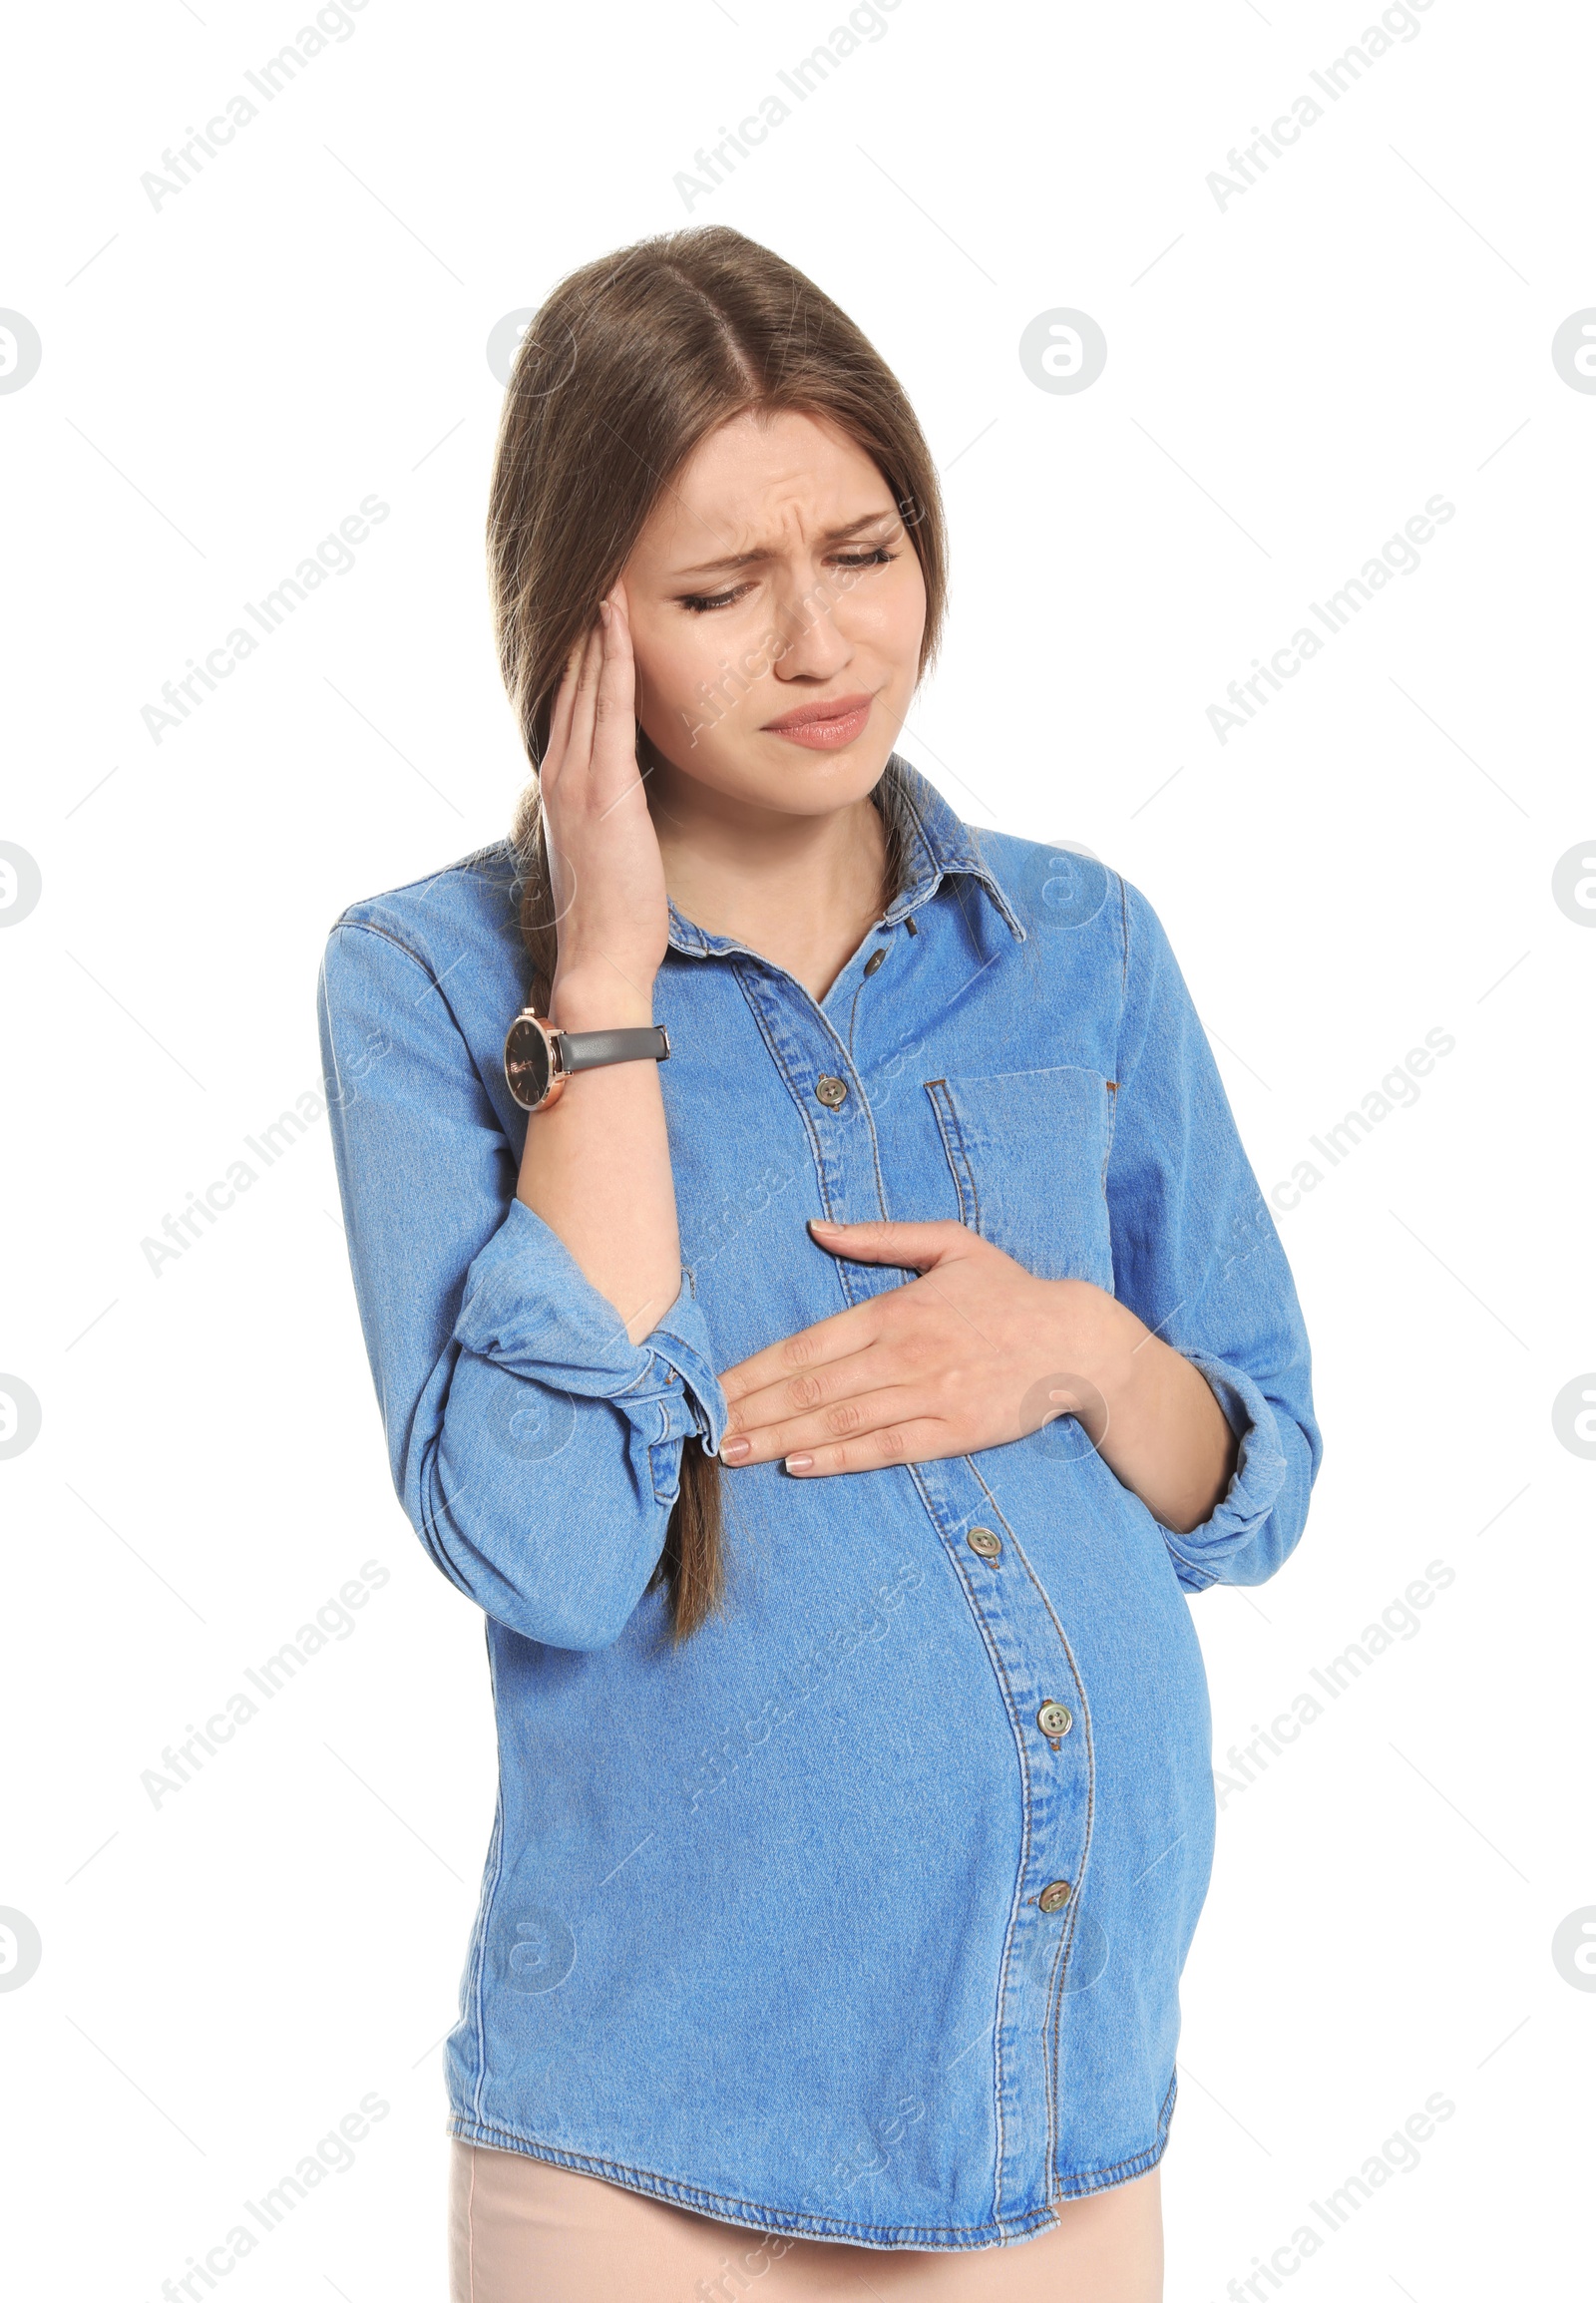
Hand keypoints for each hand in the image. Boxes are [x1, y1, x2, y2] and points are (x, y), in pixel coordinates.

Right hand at [539, 584, 668, 1017]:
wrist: (601, 958)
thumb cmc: (615, 914)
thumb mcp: (608, 847)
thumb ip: (613, 807)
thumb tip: (634, 784)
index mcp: (561, 784)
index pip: (570, 702)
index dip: (581, 653)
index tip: (595, 609)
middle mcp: (559, 772)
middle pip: (572, 682)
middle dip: (585, 628)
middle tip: (600, 571)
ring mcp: (575, 778)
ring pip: (585, 685)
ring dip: (596, 630)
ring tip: (608, 578)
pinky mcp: (601, 789)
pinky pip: (608, 709)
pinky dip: (613, 662)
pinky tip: (618, 625)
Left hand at [718, 1220, 1120, 1472]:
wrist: (1075, 1339)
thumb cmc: (1007, 1290)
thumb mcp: (948, 1244)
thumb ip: (878, 1238)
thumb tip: (815, 1227)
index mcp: (894, 1311)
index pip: (806, 1346)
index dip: (753, 1370)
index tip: (711, 1387)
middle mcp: (904, 1354)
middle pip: (811, 1390)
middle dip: (752, 1412)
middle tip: (704, 1431)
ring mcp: (928, 1395)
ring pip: (840, 1423)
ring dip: (781, 1441)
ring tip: (734, 1454)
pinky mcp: (953, 1431)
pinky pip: (887, 1449)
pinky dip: (841, 1460)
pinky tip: (800, 1466)